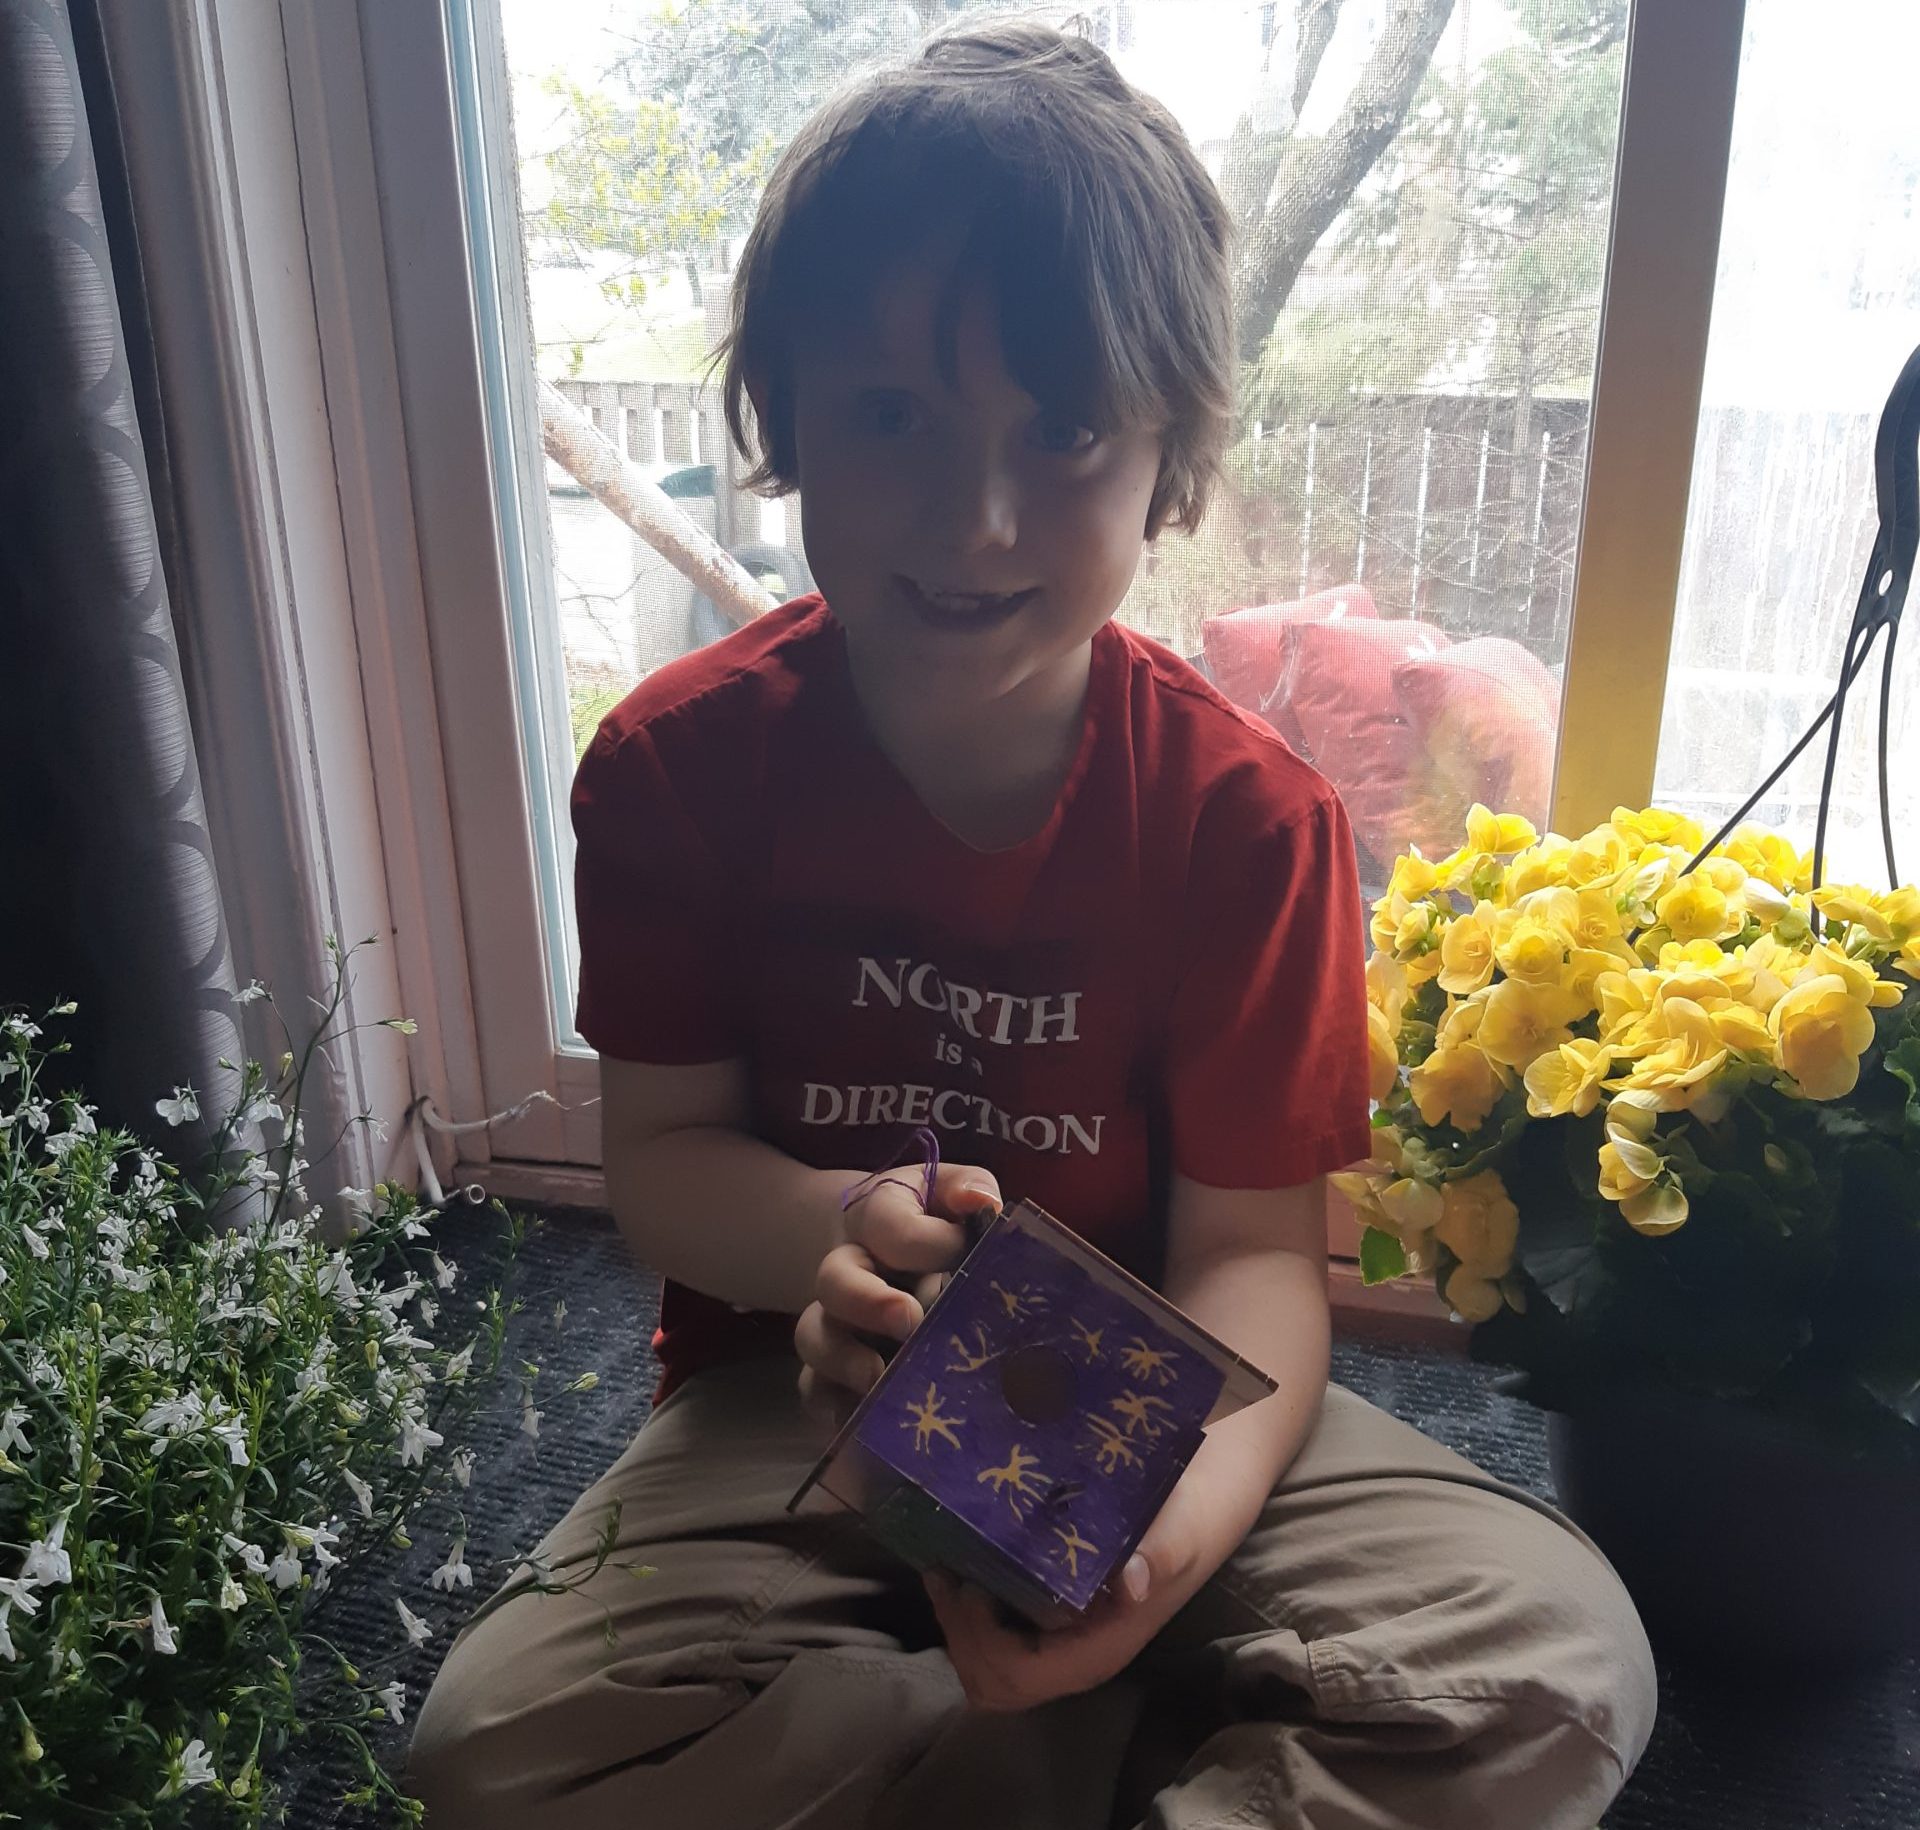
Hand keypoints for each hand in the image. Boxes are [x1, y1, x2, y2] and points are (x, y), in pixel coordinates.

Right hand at [796, 1162, 999, 1423]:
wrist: (891, 1249)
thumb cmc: (935, 1220)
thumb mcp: (953, 1192)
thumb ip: (969, 1189)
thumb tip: (982, 1204)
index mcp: (876, 1217)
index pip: (887, 1224)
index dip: (924, 1242)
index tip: (962, 1252)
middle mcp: (847, 1267)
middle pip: (834, 1279)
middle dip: (868, 1302)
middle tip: (909, 1322)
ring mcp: (835, 1319)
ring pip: (813, 1336)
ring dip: (842, 1360)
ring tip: (878, 1381)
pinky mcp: (831, 1366)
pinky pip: (813, 1388)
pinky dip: (832, 1406)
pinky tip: (865, 1422)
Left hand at [921, 1516, 1203, 1712]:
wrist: (1200, 1512)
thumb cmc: (1185, 1522)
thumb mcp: (1176, 1533)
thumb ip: (1157, 1556)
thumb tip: (1130, 1582)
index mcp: (1096, 1651)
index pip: (1020, 1676)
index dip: (981, 1642)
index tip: (968, 1585)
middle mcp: (1074, 1659)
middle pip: (994, 1684)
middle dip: (960, 1638)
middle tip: (945, 1574)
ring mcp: (1061, 1646)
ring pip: (990, 1670)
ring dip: (959, 1629)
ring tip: (945, 1570)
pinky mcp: (1052, 1625)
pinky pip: (998, 1643)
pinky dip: (970, 1618)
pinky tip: (964, 1569)